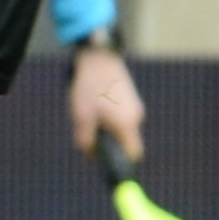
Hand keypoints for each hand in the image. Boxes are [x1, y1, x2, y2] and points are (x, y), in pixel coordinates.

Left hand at [67, 39, 145, 161]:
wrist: (99, 58)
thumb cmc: (90, 88)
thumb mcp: (82, 117)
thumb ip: (86, 140)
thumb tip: (90, 155)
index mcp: (126, 124)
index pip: (134, 154)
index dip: (122, 161)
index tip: (107, 159)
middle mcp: (136, 117)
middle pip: (126, 142)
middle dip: (110, 143)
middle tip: (91, 131)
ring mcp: (135, 106)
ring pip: (123, 128)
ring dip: (109, 128)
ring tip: (92, 113)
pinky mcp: (131, 98)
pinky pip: (123, 116)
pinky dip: (112, 117)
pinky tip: (97, 104)